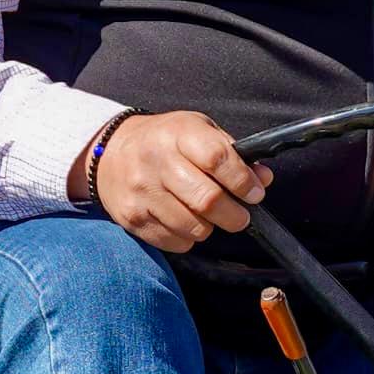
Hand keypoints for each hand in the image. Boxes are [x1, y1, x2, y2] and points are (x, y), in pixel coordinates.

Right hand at [75, 111, 269, 252]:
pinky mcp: (132, 219)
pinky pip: (175, 242)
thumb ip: (232, 154)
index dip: (242, 181)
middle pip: (207, 200)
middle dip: (235, 215)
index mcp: (178, 134)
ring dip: (211, 227)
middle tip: (241, 216)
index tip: (254, 193)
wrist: (111, 152)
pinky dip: (188, 238)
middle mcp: (156, 161)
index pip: (217, 159)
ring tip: (209, 216)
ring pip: (194, 227)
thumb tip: (262, 179)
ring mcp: (142, 192)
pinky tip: (184, 220)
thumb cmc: (165, 141)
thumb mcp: (198, 131)